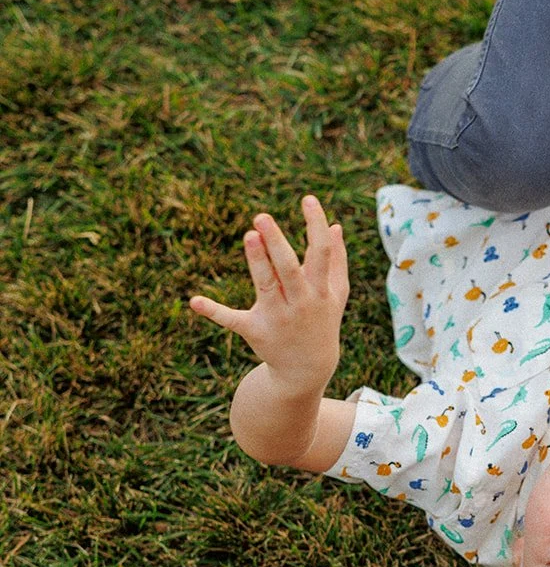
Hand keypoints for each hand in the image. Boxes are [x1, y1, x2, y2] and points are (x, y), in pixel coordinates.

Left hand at [190, 195, 348, 392]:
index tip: (307, 199)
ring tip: (249, 236)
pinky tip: (194, 301)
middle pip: (289, 268)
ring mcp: (277, 317)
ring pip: (266, 286)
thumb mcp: (337, 294)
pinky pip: (233, 320)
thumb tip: (335, 226)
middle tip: (262, 218)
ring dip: (257, 262)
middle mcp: (299, 302)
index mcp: (319, 289)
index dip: (315, 225)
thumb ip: (338, 260)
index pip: (319, 253)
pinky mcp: (255, 330)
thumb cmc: (322, 320)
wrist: (309, 368)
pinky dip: (214, 312)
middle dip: (277, 244)